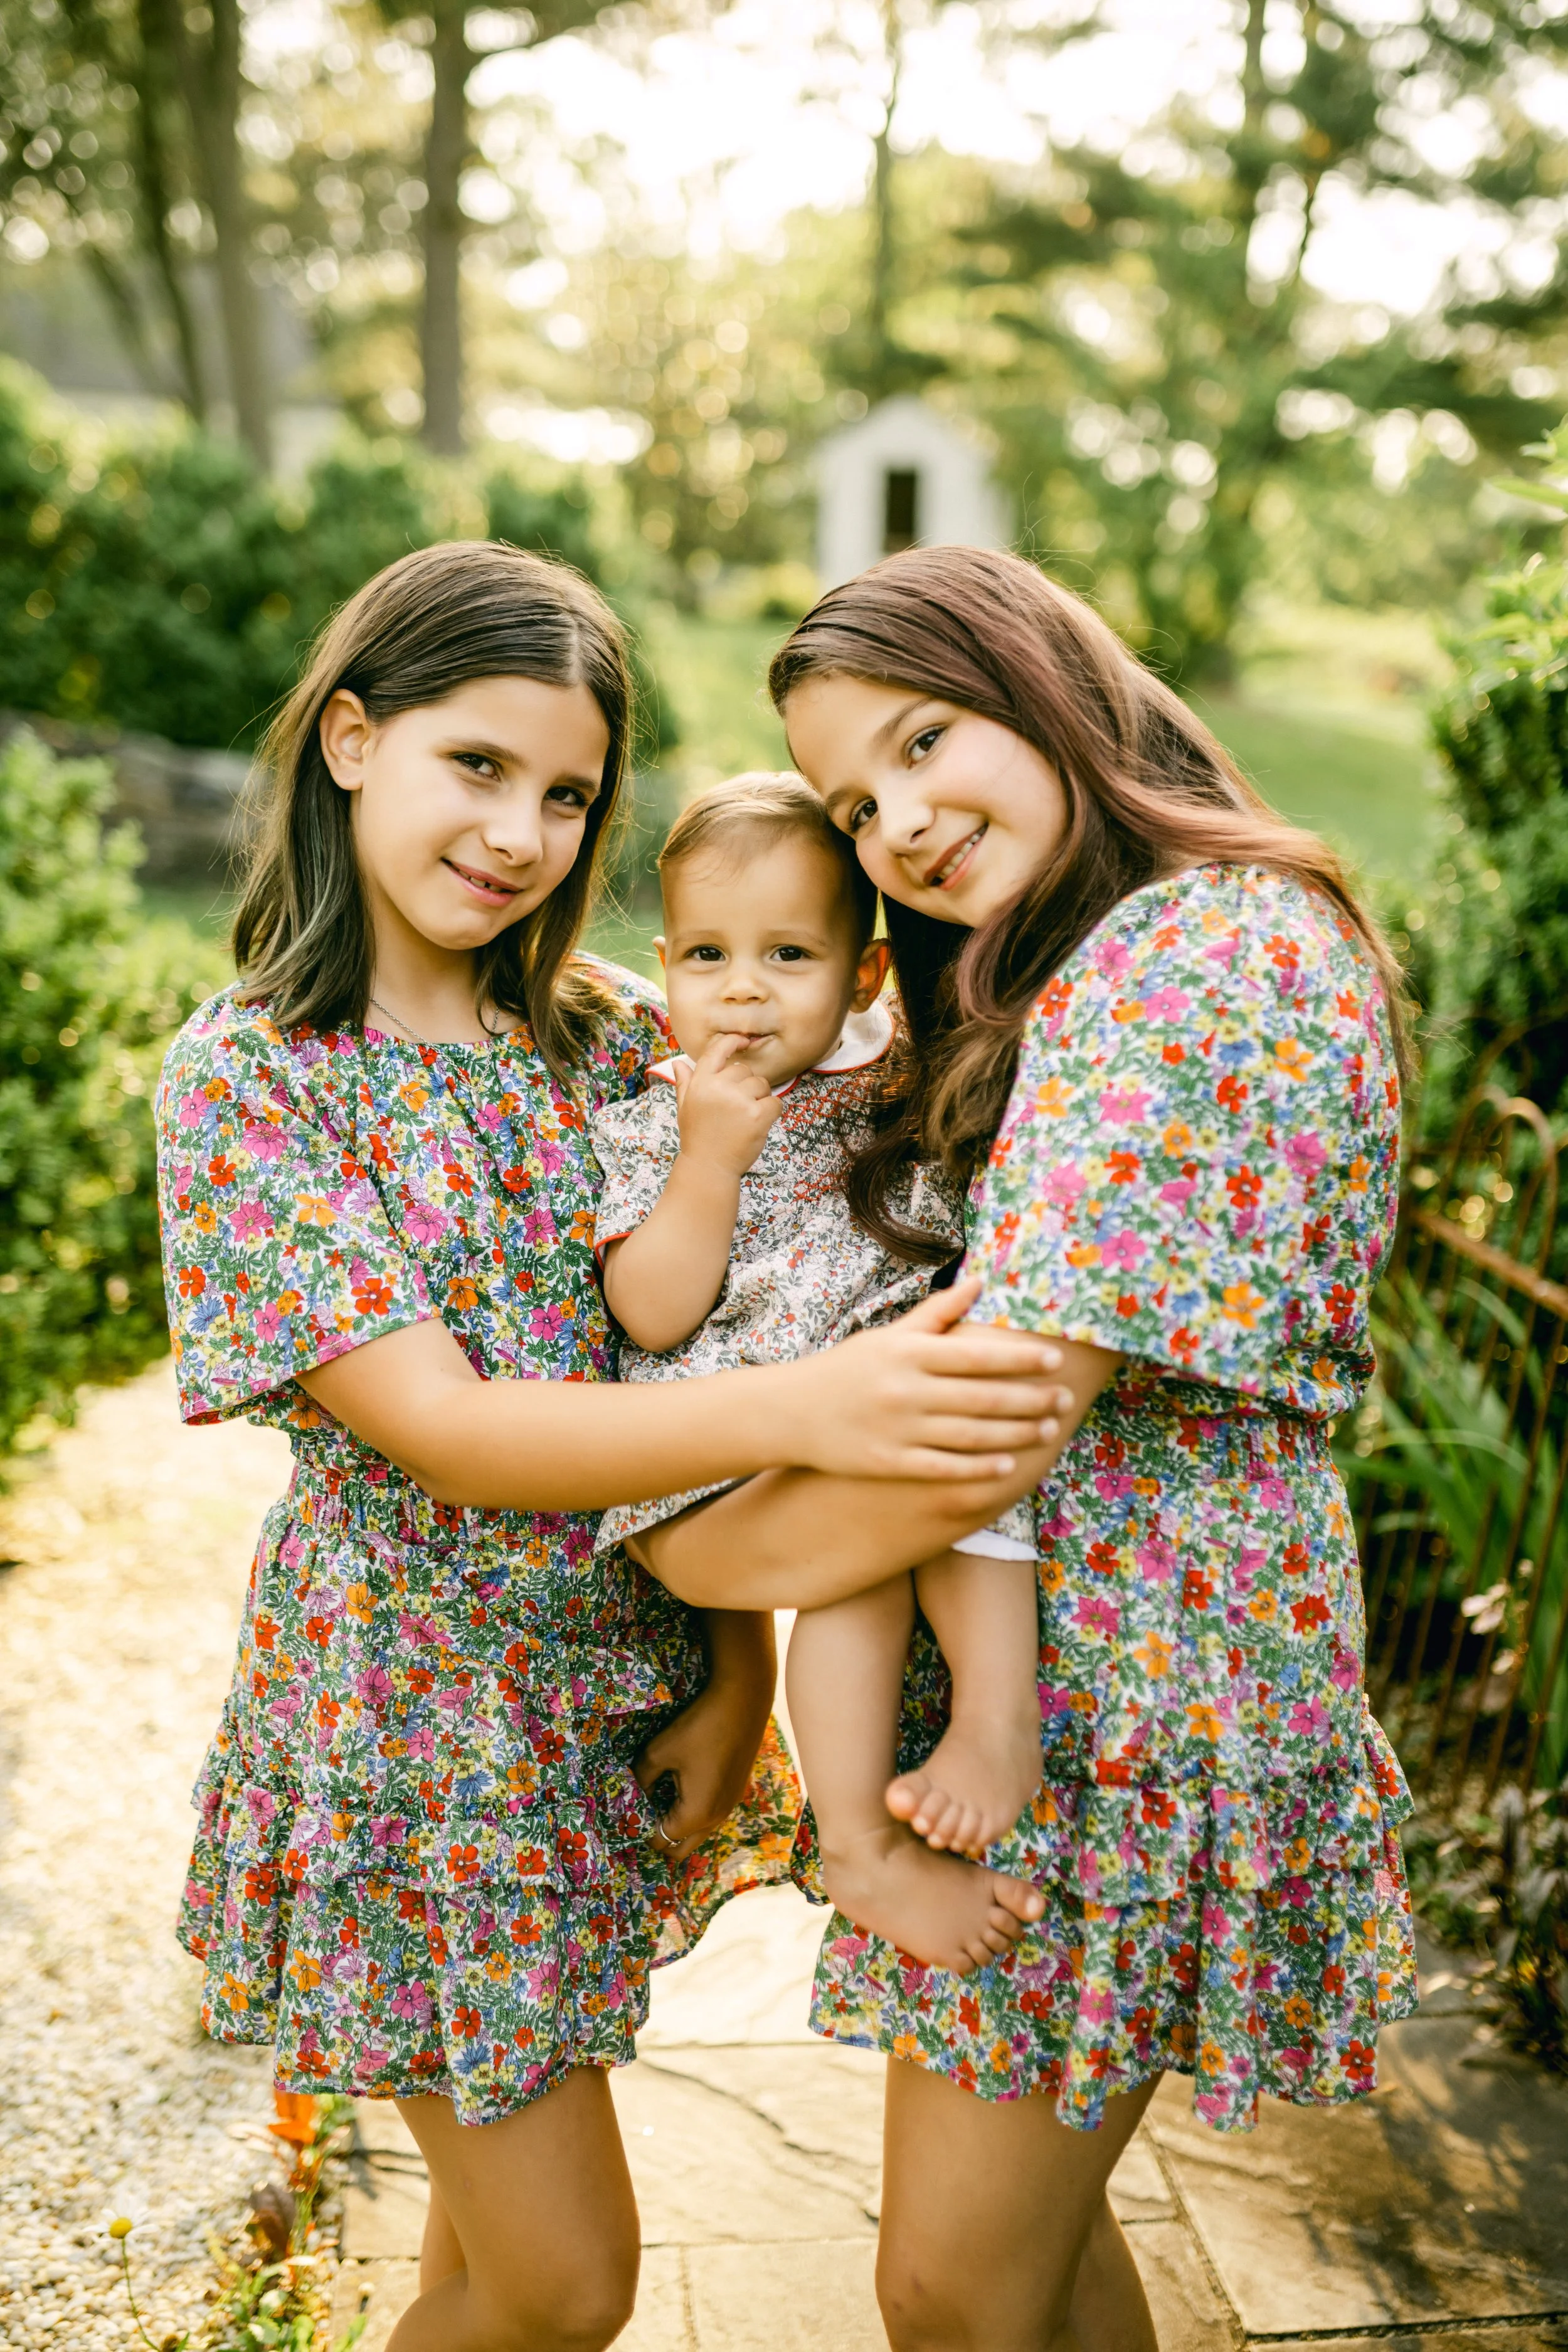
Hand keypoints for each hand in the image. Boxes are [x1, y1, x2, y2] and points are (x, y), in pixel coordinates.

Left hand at [634, 1619, 776, 1861]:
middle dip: (658, 1836)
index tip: (626, 1811)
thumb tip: (632, 1791)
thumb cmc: (699, 1728)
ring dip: (677, 1824)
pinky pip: (709, 1815)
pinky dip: (692, 1811)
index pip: (660, 1840)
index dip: (639, 1829)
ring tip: (658, 1797)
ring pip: (697, 1832)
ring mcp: (729, 1805)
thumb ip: (641, 1777)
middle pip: (681, 1848)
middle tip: (641, 1811)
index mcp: (696, 1814)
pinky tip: (681, 1785)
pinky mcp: (736, 1790)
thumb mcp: (659, 1751)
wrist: (743, 1701)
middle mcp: (716, 1818)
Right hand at [671, 1032, 780, 1177]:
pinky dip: (771, 1112)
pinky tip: (758, 1124)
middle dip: (746, 1085)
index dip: (733, 1041)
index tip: (744, 1040)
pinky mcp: (757, 1115)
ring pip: (761, 1085)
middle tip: (737, 1108)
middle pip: (744, 1070)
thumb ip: (685, 1083)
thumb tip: (679, 1062)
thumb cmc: (698, 1137)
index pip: (717, 1050)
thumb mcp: (685, 1108)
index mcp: (701, 1082)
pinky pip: (774, 1102)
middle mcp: (719, 1087)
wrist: (709, 1168)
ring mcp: (739, 1100)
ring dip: (759, 1098)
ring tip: (745, 1118)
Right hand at [780, 1278, 1078, 1481]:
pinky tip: (1008, 1464)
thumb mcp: (889, 1336)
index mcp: (909, 1353)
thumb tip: (981, 1281)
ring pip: (971, 1434)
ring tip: (1049, 1430)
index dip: (1019, 1358)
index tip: (1054, 1359)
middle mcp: (906, 1390)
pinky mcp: (890, 1463)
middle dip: (1031, 1398)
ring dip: (1016, 1433)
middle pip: (982, 1397)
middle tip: (1065, 1398)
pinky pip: (945, 1467)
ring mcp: (898, 1429)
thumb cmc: (848, 1369)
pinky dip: (980, 1467)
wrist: (792, 1413)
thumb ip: (937, 1313)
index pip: (976, 1355)